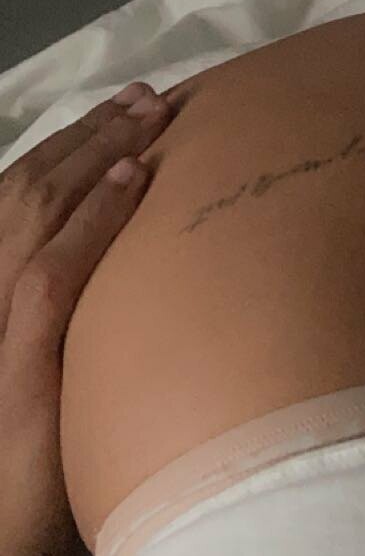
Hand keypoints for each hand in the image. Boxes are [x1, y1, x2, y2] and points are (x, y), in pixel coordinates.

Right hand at [0, 82, 175, 555]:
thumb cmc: (22, 460)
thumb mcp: (39, 366)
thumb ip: (62, 308)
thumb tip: (118, 254)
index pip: (23, 196)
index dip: (68, 147)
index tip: (121, 112)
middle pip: (33, 186)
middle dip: (89, 133)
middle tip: (147, 95)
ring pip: (44, 206)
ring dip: (99, 151)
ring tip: (150, 115)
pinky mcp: (23, 355)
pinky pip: (59, 263)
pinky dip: (95, 214)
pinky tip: (134, 177)